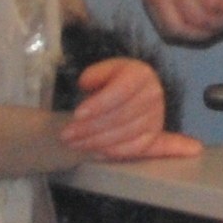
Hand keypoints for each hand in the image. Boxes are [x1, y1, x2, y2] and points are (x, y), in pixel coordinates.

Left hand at [60, 57, 202, 160]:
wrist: (135, 92)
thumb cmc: (114, 80)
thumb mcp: (104, 70)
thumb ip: (94, 74)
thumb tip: (85, 84)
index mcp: (141, 74)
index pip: (120, 91)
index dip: (98, 105)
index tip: (76, 115)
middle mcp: (153, 95)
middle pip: (121, 116)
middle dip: (90, 128)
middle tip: (66, 135)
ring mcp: (156, 117)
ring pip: (125, 134)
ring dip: (96, 142)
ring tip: (73, 143)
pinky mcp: (153, 135)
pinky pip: (133, 148)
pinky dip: (111, 151)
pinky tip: (92, 151)